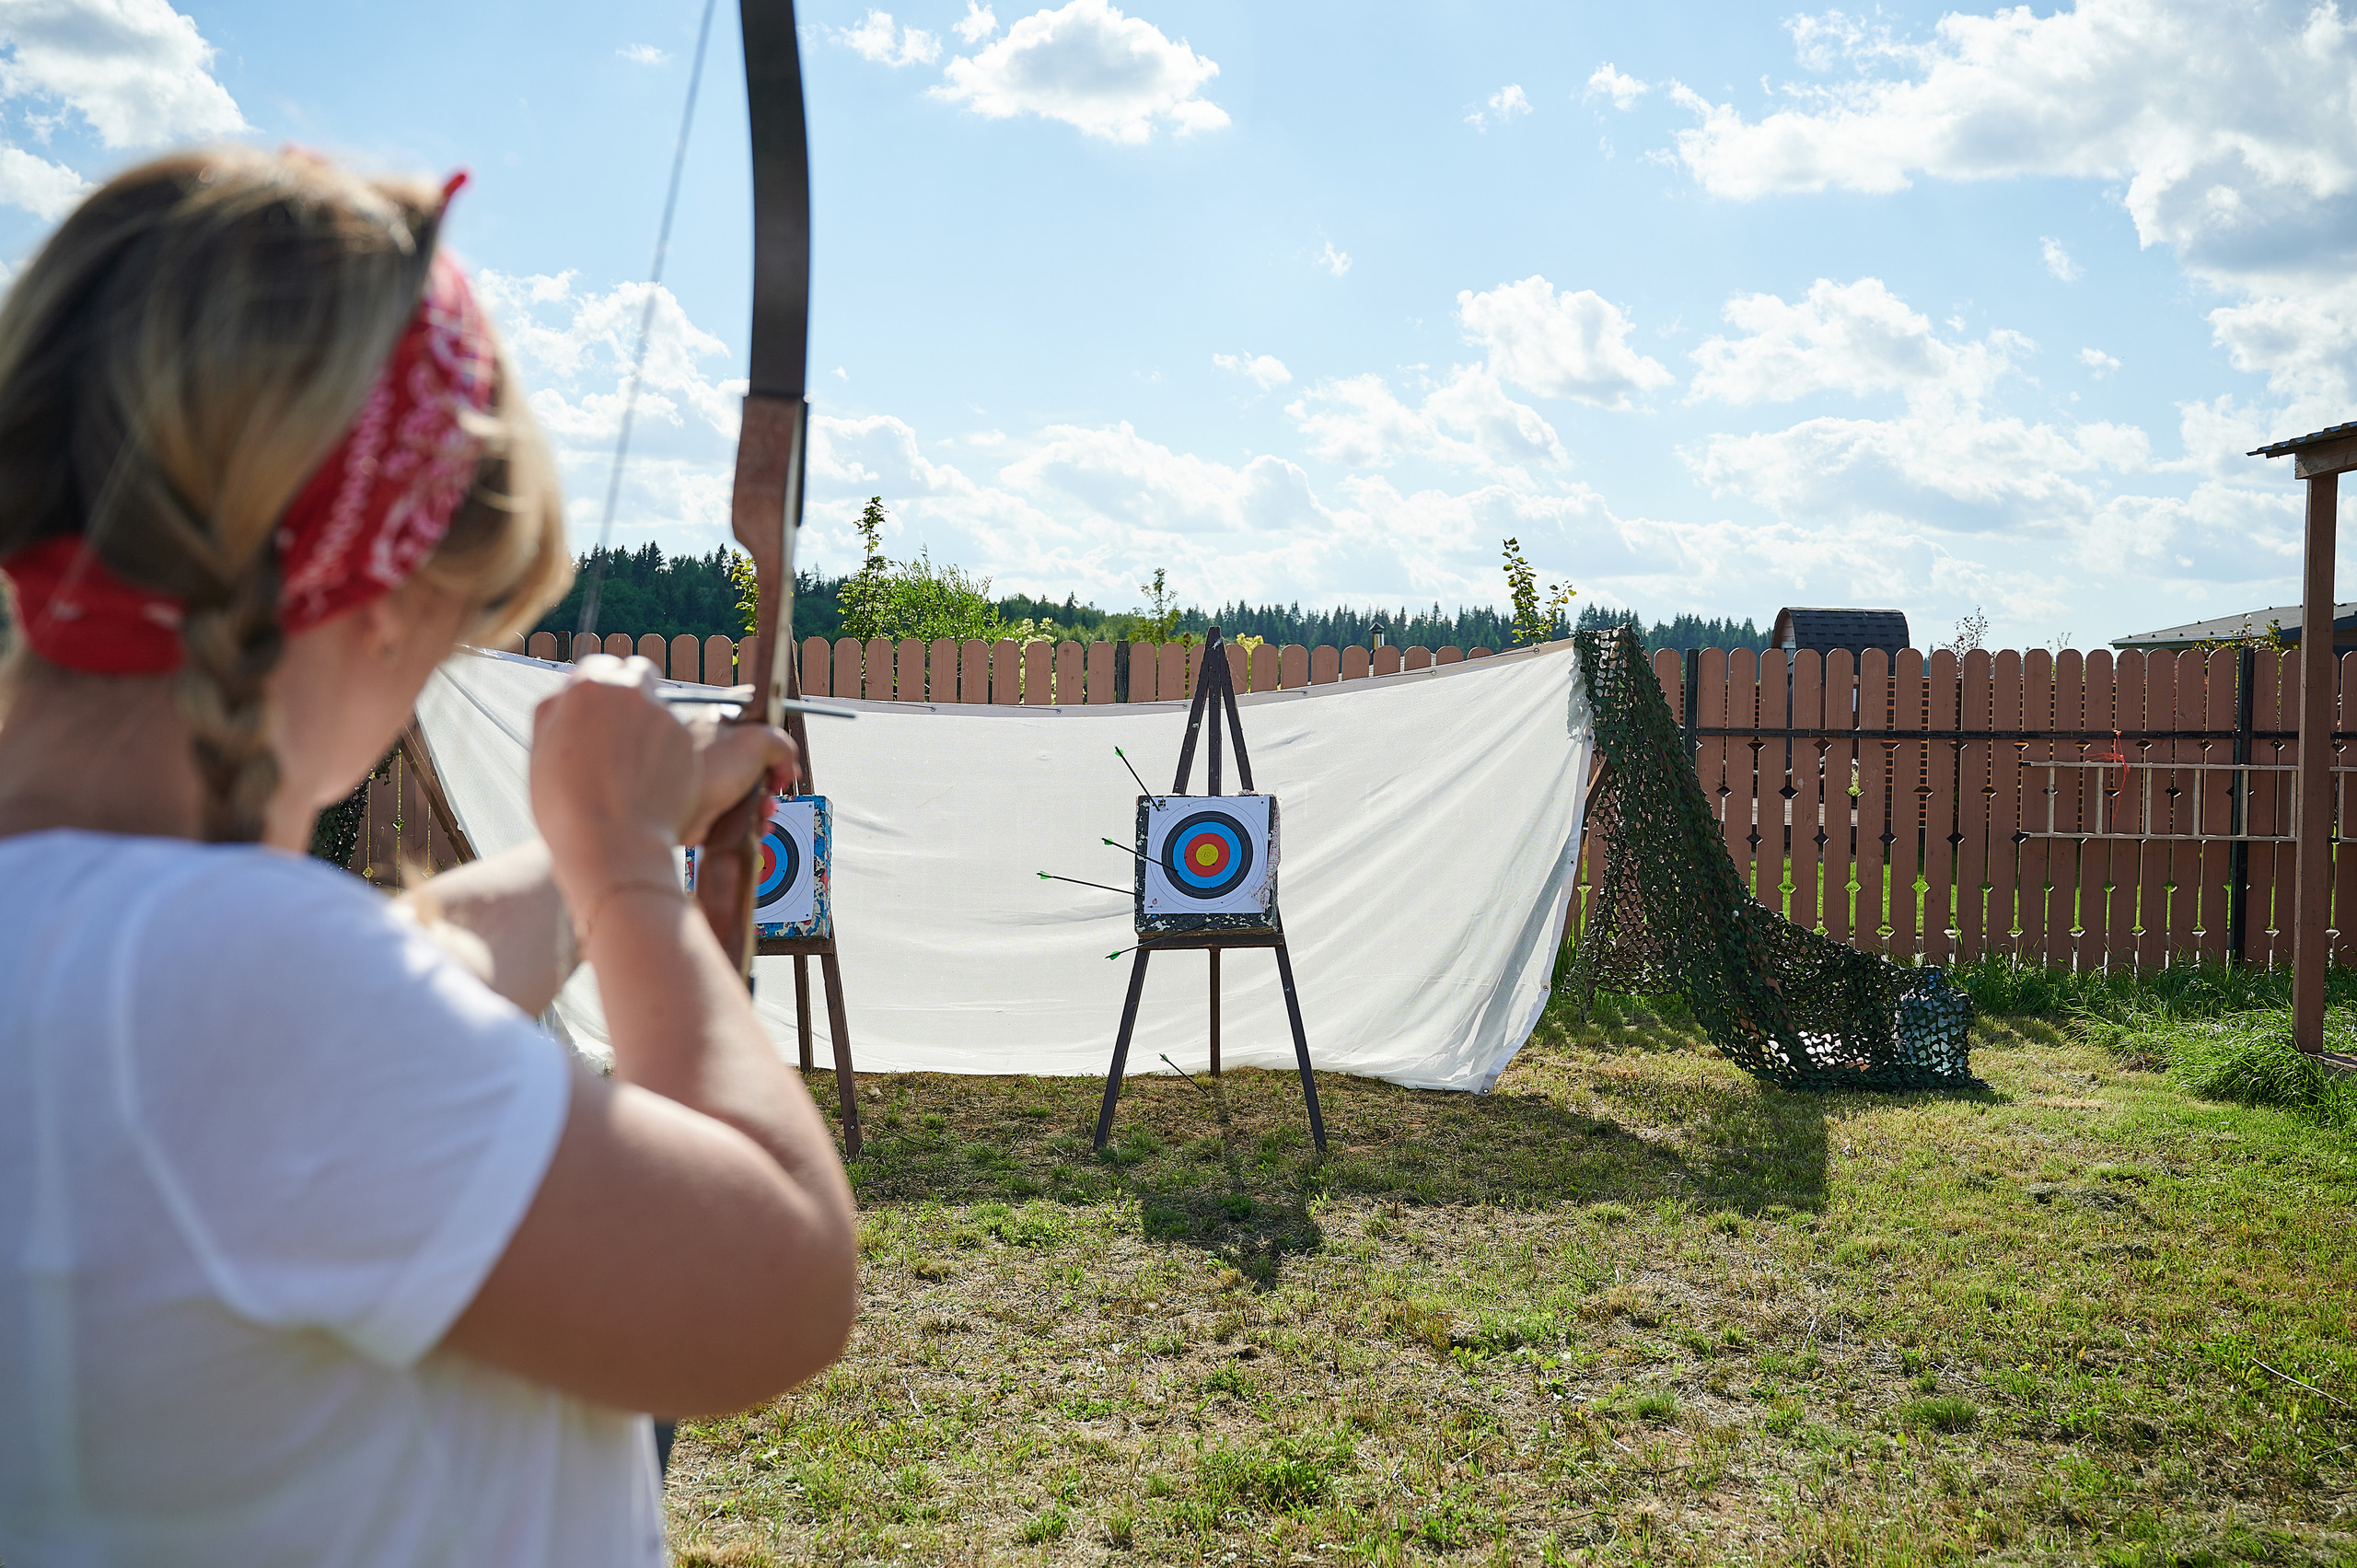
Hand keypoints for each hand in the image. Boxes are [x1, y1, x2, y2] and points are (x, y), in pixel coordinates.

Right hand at [529, 656, 697, 903]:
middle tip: (620, 729)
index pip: (599, 665)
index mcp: (587, 687)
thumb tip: (571, 689)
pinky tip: (650, 783)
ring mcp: (664, 714)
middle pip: (637, 673)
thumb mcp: (540, 749)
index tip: (596, 710)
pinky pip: (676, 738)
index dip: (596, 689)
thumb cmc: (566, 804)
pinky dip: (667, 753)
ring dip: (648, 725)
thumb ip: (555, 709)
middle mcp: (630, 691)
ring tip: (631, 770)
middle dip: (631, 692)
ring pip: (659, 707)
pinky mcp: (688, 741)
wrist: (612, 845)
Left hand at [678, 711, 800, 846]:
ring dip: (765, 801)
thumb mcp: (757, 741)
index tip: (785, 751)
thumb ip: (782, 744)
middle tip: (777, 783)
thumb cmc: (704, 768)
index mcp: (719, 720)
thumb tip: (787, 764)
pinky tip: (756, 822)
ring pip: (750, 788)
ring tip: (765, 808)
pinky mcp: (708, 805)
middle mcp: (713, 747)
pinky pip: (738, 811)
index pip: (755, 718)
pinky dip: (751, 819)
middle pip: (757, 757)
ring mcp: (710, 777)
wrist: (675, 806)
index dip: (776, 734)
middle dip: (774, 776)